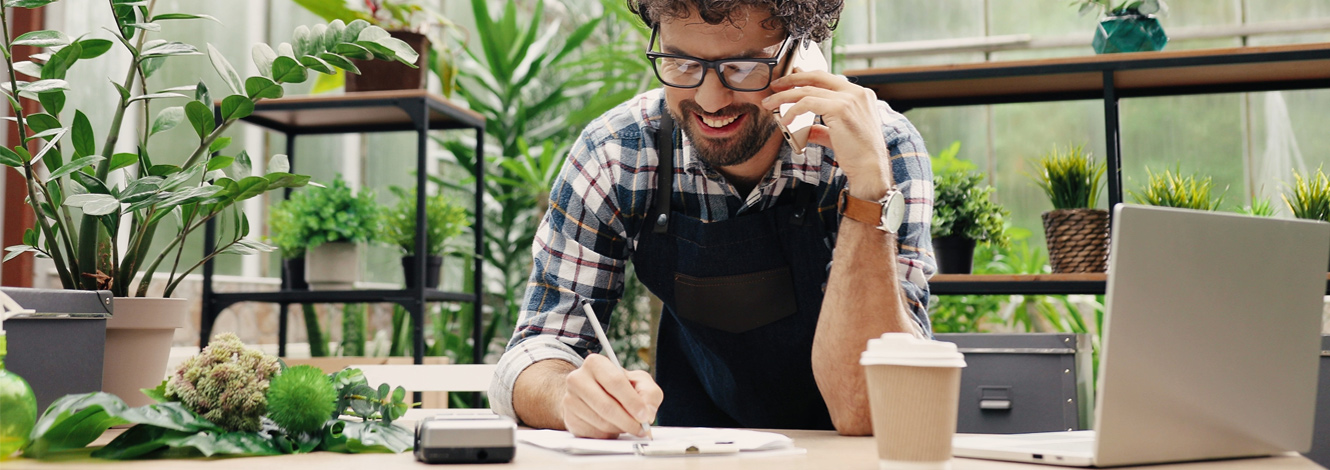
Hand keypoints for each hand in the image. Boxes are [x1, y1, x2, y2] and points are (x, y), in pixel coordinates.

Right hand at [562, 353, 662, 438]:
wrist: (590, 394)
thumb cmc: (617, 387)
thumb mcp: (638, 381)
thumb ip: (649, 393)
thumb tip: (647, 413)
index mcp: (595, 363)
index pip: (615, 382)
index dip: (632, 402)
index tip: (644, 416)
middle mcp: (577, 379)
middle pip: (606, 406)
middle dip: (628, 421)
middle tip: (641, 429)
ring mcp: (570, 400)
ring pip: (601, 422)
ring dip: (620, 428)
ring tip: (627, 425)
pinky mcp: (569, 419)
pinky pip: (593, 433)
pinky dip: (608, 434)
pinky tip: (612, 427)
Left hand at [763, 68, 890, 198]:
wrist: (870, 168)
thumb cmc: (857, 155)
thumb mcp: (838, 135)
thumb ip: (821, 128)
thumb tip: (805, 128)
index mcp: (860, 95)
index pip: (828, 78)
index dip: (805, 77)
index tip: (789, 80)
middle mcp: (856, 92)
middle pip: (817, 77)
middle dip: (792, 80)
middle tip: (775, 86)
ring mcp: (849, 98)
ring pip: (808, 90)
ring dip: (785, 96)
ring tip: (770, 103)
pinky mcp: (840, 109)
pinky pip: (808, 103)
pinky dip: (792, 110)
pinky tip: (785, 119)